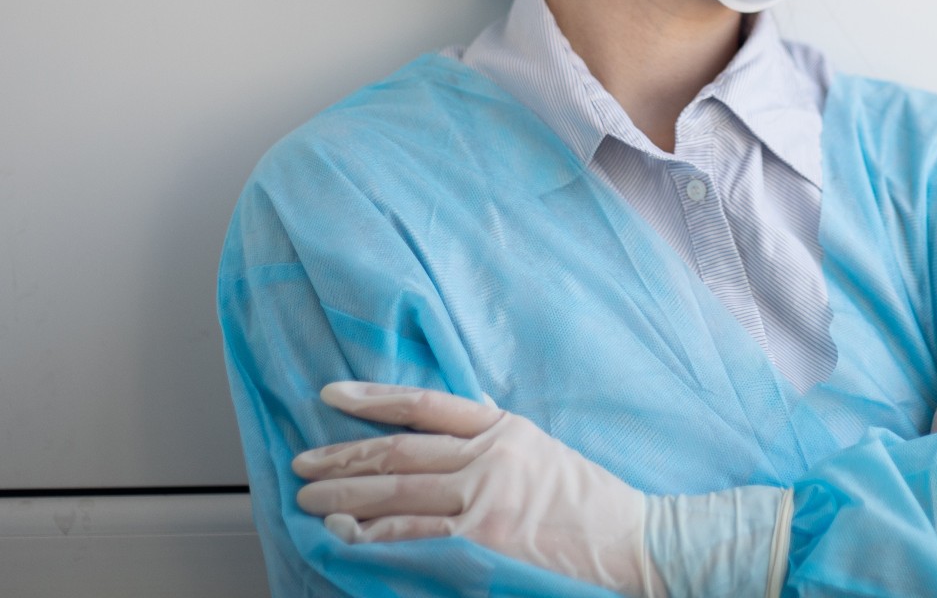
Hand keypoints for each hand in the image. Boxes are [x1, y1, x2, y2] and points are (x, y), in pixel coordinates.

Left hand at [292, 382, 655, 597]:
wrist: (635, 542)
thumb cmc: (593, 502)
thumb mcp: (544, 452)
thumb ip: (497, 439)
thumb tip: (453, 426)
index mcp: (504, 428)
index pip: (425, 405)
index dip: (374, 398)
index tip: (331, 395)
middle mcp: (490, 456)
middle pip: (400, 450)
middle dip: (344, 456)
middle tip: (301, 461)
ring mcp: (485, 498)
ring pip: (397, 492)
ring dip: (345, 495)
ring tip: (309, 497)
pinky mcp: (482, 540)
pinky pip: (412, 535)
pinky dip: (372, 535)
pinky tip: (343, 534)